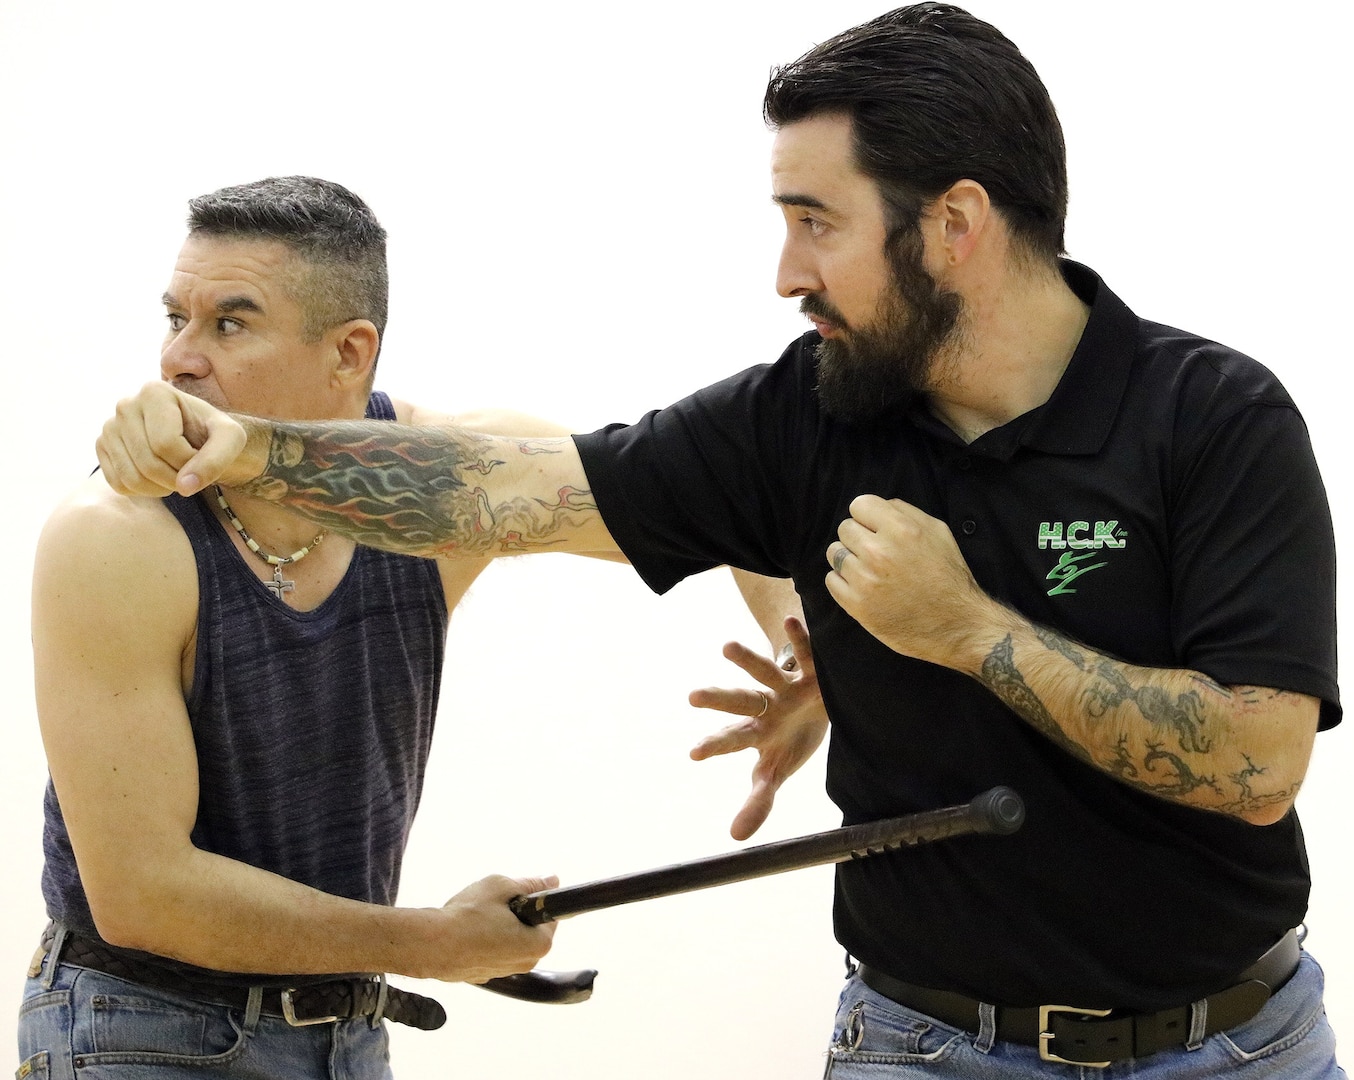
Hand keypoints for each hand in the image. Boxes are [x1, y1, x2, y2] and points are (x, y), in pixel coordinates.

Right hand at [96, 382, 249, 496]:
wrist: (199, 438)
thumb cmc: (215, 434)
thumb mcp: (230, 439)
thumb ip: (215, 460)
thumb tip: (185, 487)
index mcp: (154, 391)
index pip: (166, 444)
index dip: (190, 461)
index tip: (202, 455)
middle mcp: (125, 405)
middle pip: (148, 462)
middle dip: (177, 477)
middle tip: (191, 470)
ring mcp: (110, 427)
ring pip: (132, 478)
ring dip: (162, 488)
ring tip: (178, 474)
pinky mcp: (103, 448)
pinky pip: (119, 485)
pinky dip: (144, 491)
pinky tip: (159, 477)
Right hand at [428, 874, 559, 983]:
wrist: (431, 945)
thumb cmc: (467, 917)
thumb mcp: (502, 887)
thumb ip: (530, 884)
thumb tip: (550, 880)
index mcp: (538, 944)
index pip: (550, 916)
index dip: (534, 900)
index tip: (520, 894)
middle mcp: (526, 963)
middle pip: (530, 929)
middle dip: (516, 913)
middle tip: (496, 903)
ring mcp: (504, 972)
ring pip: (510, 940)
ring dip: (500, 926)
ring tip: (479, 916)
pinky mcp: (484, 975)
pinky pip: (492, 951)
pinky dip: (485, 940)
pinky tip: (470, 930)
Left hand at [689, 617, 827, 839]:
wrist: (822, 706)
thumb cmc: (792, 738)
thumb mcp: (777, 771)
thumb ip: (758, 801)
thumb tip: (735, 838)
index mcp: (757, 732)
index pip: (732, 740)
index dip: (716, 746)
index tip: (694, 754)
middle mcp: (767, 706)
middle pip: (740, 701)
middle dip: (719, 699)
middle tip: (692, 697)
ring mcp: (787, 687)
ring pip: (764, 672)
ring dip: (747, 659)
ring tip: (725, 647)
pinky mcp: (813, 673)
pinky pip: (804, 654)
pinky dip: (799, 639)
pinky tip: (789, 620)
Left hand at [825, 494, 998, 668]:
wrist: (957, 625)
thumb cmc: (949, 577)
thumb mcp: (938, 533)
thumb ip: (906, 512)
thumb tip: (879, 506)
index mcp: (901, 530)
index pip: (859, 505)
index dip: (867, 516)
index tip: (875, 529)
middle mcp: (879, 552)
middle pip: (844, 528)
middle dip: (858, 537)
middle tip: (875, 553)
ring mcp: (865, 580)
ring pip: (835, 553)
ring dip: (848, 559)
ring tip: (868, 570)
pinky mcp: (856, 606)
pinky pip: (831, 580)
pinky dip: (843, 582)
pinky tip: (863, 587)